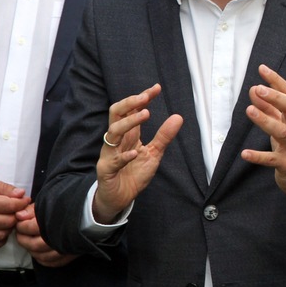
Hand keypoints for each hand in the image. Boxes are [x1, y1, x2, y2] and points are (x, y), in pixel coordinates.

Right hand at [0, 176, 29, 249]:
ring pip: (2, 235)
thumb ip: (3, 188)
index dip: (21, 203)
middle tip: (16, 210)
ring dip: (9, 228)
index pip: (9, 206)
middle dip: (16, 215)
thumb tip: (21, 194)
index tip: (24, 200)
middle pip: (8, 222)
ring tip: (7, 219)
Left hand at [14, 204, 75, 267]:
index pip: (32, 228)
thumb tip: (19, 216)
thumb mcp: (50, 202)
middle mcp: (61, 236)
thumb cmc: (70, 205)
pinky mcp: (71, 255)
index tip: (19, 223)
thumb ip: (33, 209)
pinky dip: (43, 259)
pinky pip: (53, 263)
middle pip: (35, 245)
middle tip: (20, 233)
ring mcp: (67, 248)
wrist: (93, 211)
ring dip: (32, 250)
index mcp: (55, 221)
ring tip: (28, 242)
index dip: (22, 226)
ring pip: (42, 256)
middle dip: (23, 239)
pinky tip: (39, 253)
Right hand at [93, 83, 182, 223]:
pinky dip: (123, 156)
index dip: (142, 98)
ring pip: (113, 133)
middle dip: (129, 103)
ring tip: (145, 115)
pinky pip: (113, 161)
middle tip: (145, 96)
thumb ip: (164, 136)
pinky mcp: (107, 170)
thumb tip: (178, 116)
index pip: (131, 110)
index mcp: (128, 134)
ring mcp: (109, 154)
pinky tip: (135, 153)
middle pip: (116, 114)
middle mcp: (116, 140)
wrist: (119, 198)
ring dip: (129, 123)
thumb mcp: (154, 153)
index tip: (156, 88)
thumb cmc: (133, 173)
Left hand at [241, 64, 285, 203]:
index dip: (277, 81)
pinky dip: (259, 157)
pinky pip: (273, 160)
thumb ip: (269, 109)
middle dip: (276, 98)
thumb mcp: (283, 126)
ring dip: (266, 121)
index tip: (262, 69)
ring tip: (249, 110)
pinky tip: (245, 153)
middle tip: (258, 88)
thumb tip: (254, 89)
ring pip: (283, 132)